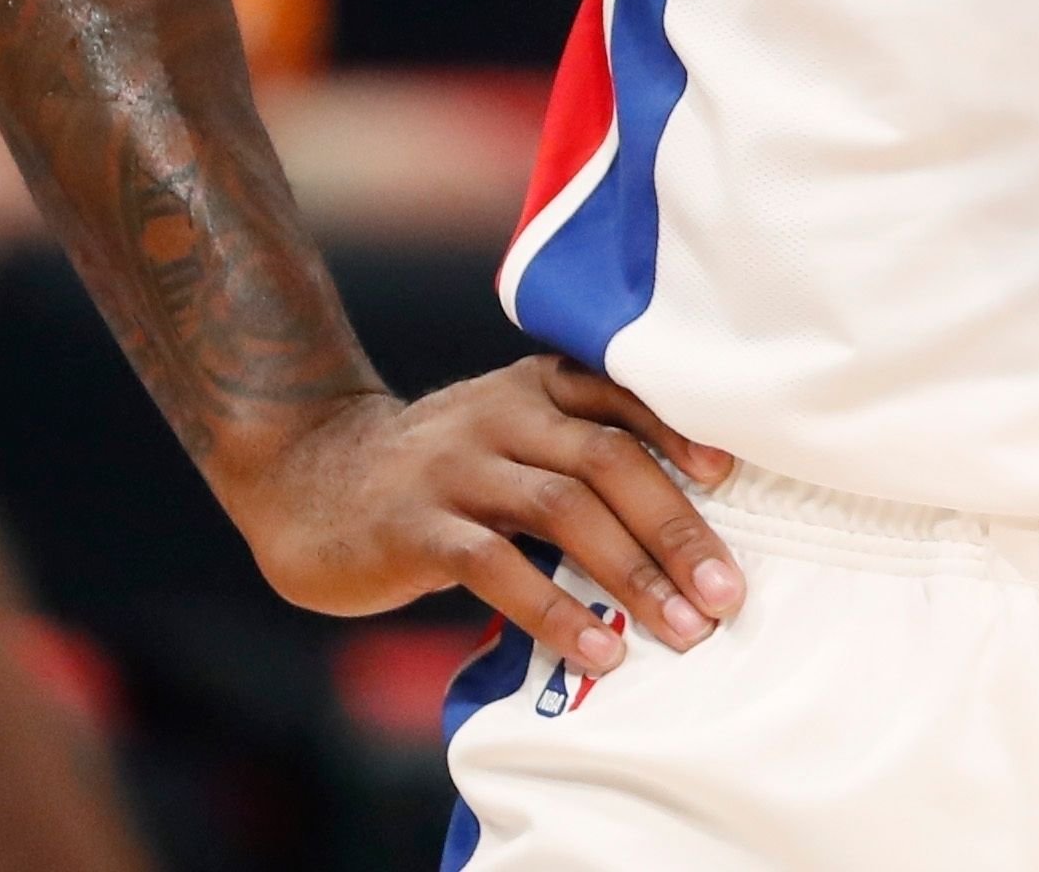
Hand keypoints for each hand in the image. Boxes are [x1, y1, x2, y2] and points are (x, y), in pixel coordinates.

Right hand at [222, 357, 748, 682]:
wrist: (305, 476)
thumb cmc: (436, 472)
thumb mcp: (505, 438)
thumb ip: (573, 458)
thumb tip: (680, 532)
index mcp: (535, 387)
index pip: (622, 397)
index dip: (681, 433)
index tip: (733, 478)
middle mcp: (501, 415)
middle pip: (607, 460)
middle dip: (675, 528)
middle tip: (725, 591)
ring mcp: (456, 469)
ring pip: (562, 510)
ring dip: (631, 572)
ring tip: (680, 628)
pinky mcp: (415, 527)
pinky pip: (496, 567)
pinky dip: (554, 610)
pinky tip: (595, 650)